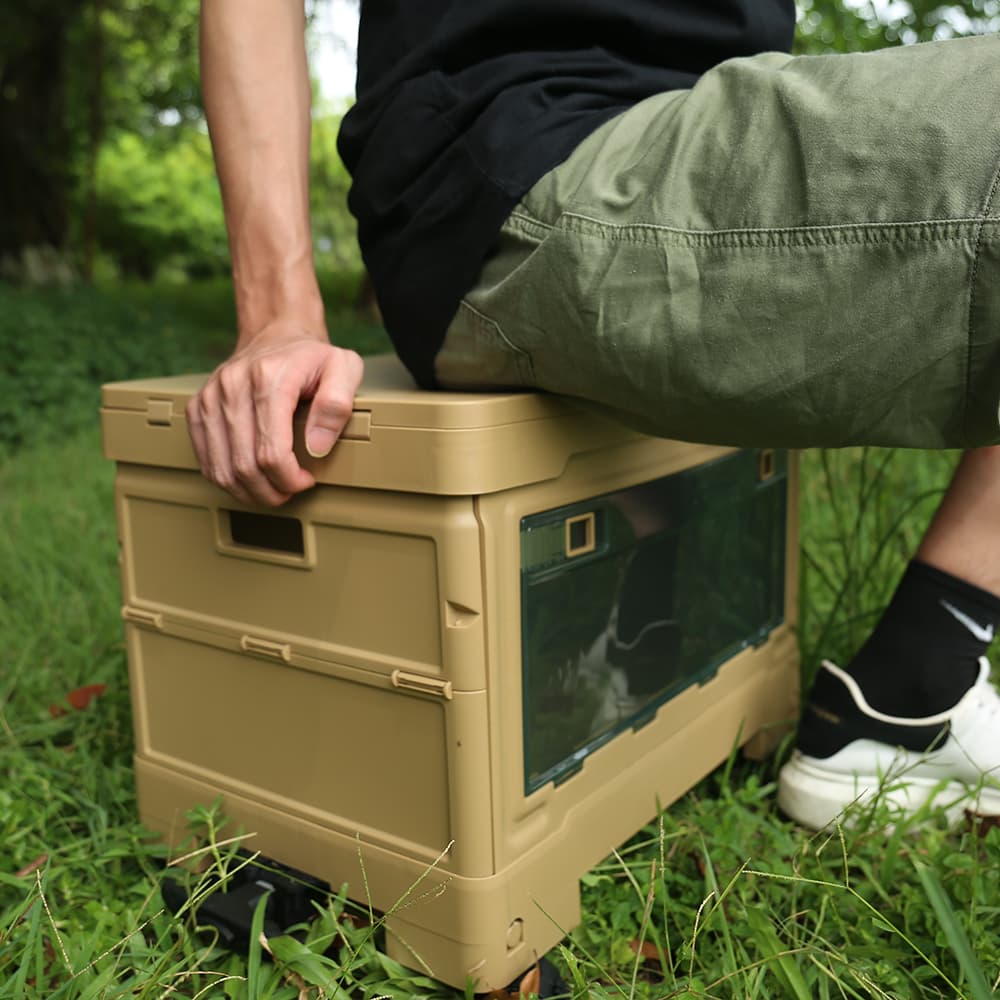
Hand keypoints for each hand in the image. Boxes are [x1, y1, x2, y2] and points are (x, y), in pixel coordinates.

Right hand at [187, 323, 363, 506]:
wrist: (276, 334)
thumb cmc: (312, 358)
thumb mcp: (344, 369)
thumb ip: (337, 406)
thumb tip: (316, 447)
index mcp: (268, 378)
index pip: (271, 452)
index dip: (289, 479)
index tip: (306, 481)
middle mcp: (232, 386)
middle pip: (244, 465)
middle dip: (270, 491)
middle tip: (290, 490)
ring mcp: (210, 397)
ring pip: (220, 468)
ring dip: (248, 491)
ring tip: (272, 489)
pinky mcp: (198, 407)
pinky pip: (205, 459)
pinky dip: (227, 478)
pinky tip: (249, 479)